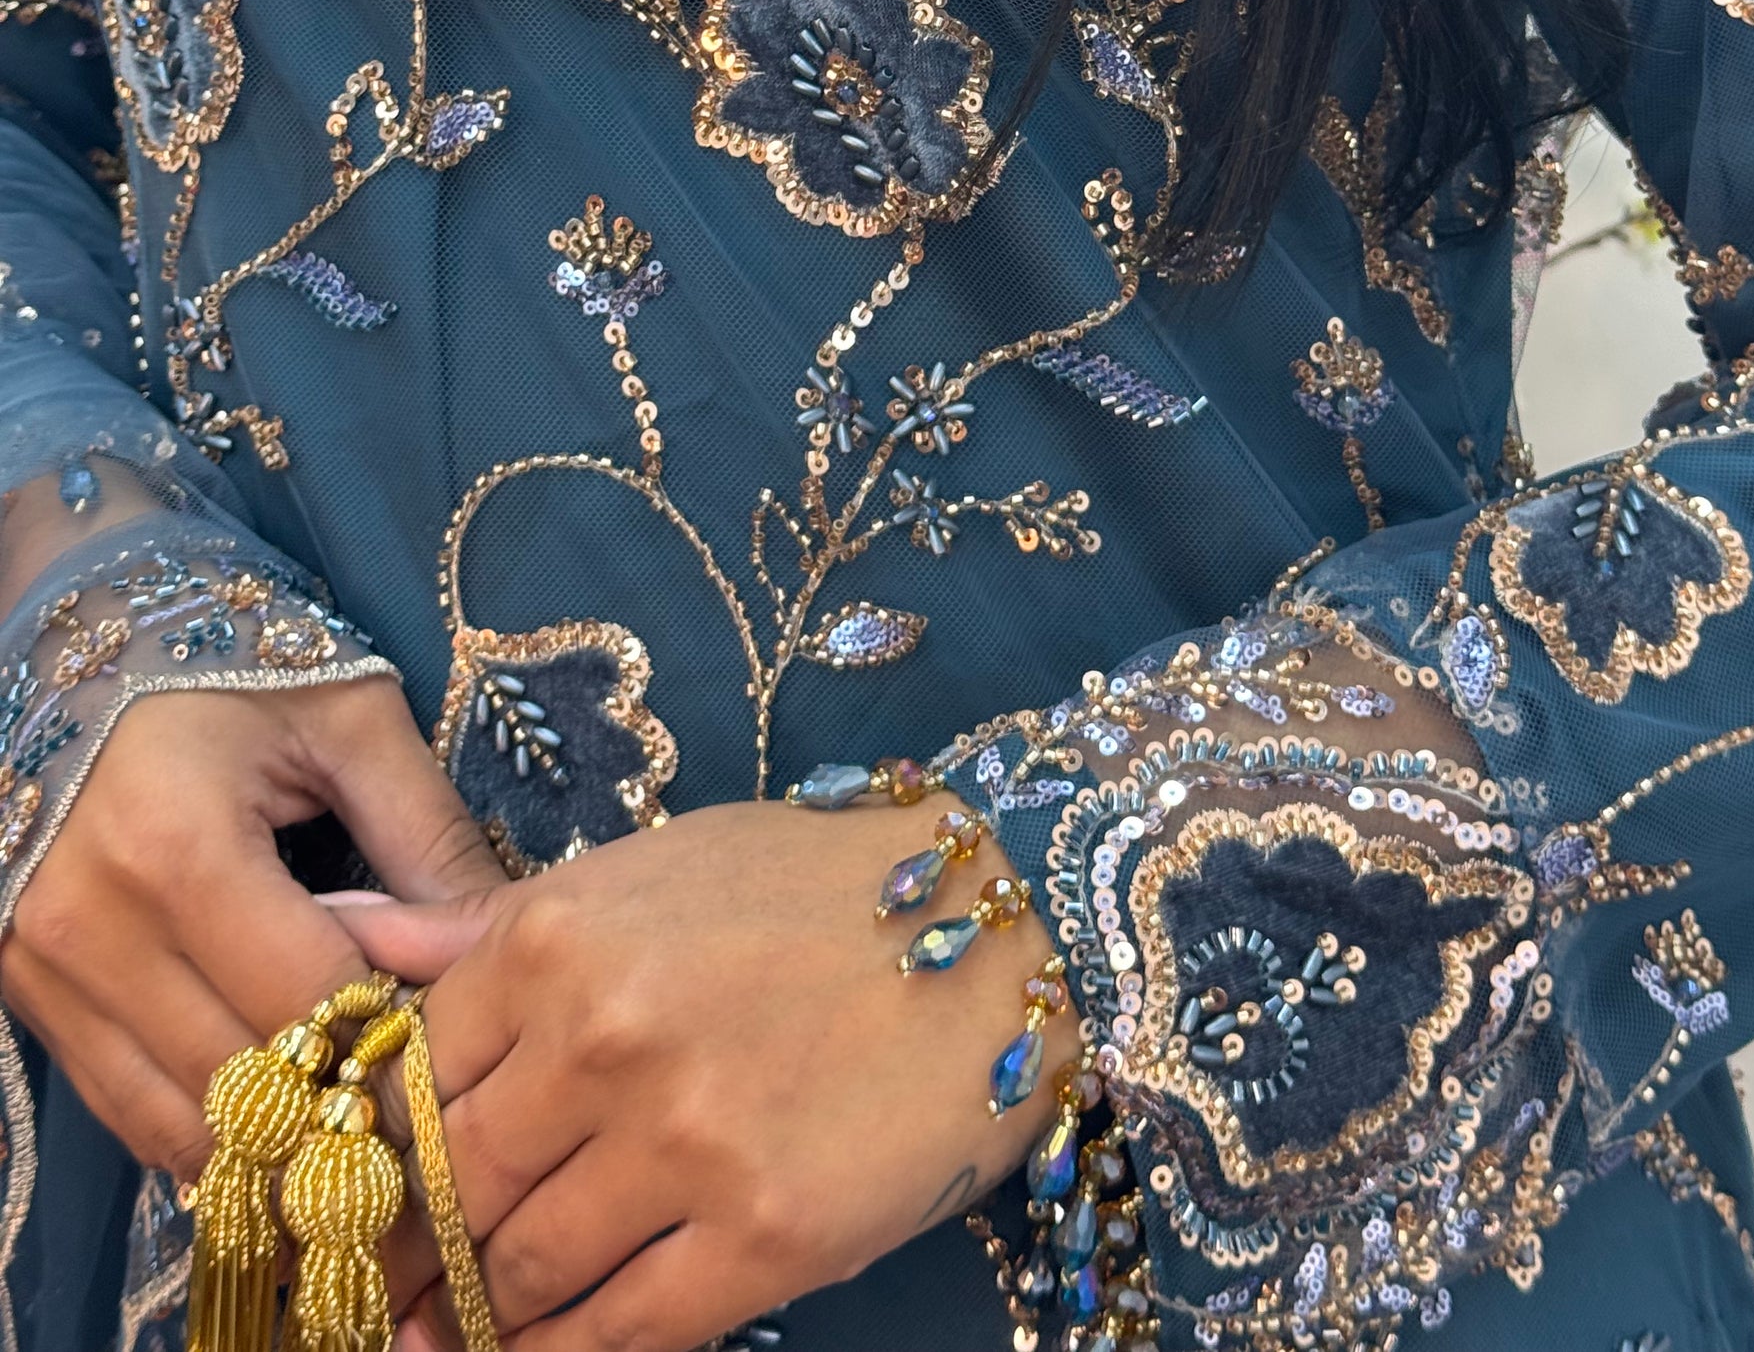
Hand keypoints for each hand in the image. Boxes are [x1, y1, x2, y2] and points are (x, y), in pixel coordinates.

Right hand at [1, 679, 505, 1179]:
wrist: (87, 642)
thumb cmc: (235, 663)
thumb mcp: (351, 720)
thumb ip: (429, 837)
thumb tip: (498, 949)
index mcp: (178, 846)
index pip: (309, 1004)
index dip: (396, 1044)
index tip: (466, 1055)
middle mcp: (93, 925)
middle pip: (244, 1080)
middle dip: (342, 1105)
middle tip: (423, 1104)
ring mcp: (43, 968)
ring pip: (176, 1122)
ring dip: (275, 1138)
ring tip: (357, 1119)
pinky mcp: (24, 991)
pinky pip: (124, 1106)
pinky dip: (206, 1125)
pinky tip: (278, 1112)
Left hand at [337, 797, 1078, 1351]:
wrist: (990, 927)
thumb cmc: (803, 889)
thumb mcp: (640, 870)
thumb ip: (484, 928)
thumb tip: (342, 943)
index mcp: (557, 937)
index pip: (403, 1083)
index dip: (369, 1156)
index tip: (349, 1199)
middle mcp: (605, 1039)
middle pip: (450, 1191)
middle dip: (406, 1254)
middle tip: (378, 1290)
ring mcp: (684, 1144)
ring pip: (521, 1274)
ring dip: (477, 1314)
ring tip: (445, 1332)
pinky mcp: (764, 1237)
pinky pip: (620, 1334)